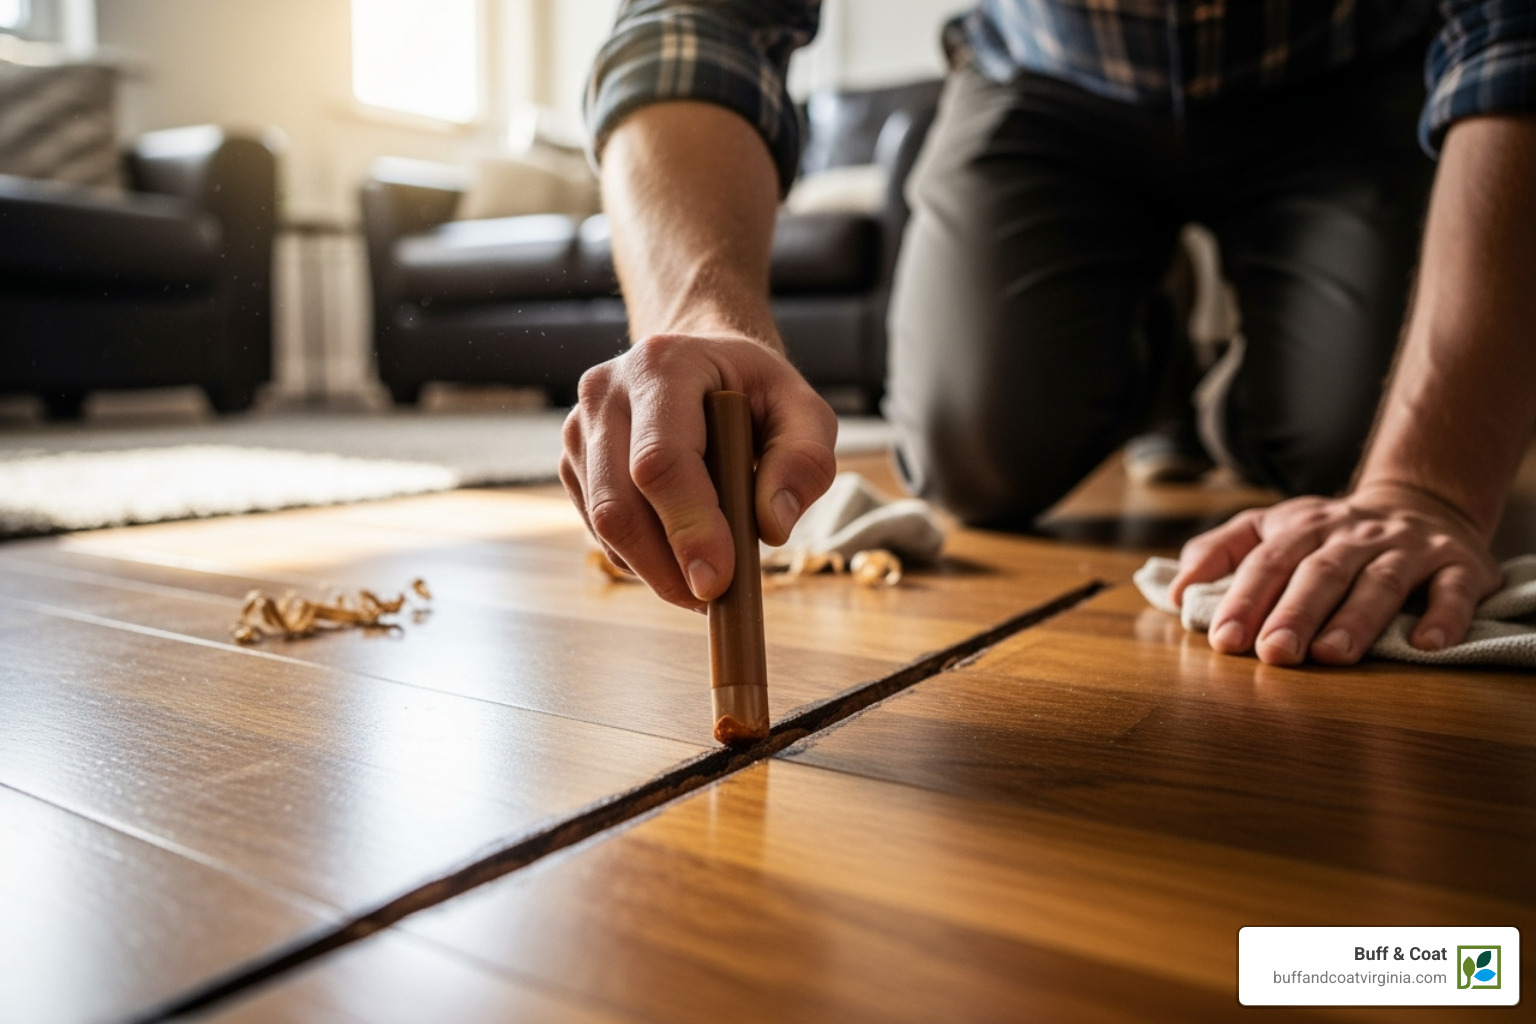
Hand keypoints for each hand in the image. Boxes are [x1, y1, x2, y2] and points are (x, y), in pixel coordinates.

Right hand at [560, 332, 837, 609]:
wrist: (704, 365)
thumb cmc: (756, 391)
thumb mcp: (803, 411)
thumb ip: (804, 461)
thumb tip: (772, 527)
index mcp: (662, 367)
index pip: (661, 461)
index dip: (688, 527)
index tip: (718, 581)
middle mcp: (606, 393)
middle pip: (618, 503)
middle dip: (665, 566)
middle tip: (713, 600)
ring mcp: (581, 430)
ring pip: (604, 525)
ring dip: (655, 568)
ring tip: (709, 573)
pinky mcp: (575, 465)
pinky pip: (599, 532)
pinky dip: (641, 558)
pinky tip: (680, 549)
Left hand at [1169, 484, 1502, 665]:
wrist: (1421, 504)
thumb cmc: (1329, 535)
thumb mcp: (1270, 527)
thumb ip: (1220, 550)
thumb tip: (1176, 590)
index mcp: (1302, 528)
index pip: (1267, 562)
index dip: (1245, 599)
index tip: (1224, 639)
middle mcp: (1353, 535)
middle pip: (1319, 573)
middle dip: (1294, 613)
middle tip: (1274, 654)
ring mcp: (1407, 549)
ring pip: (1379, 582)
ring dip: (1356, 619)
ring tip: (1333, 655)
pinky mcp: (1459, 565)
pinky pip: (1453, 590)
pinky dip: (1443, 616)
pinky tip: (1426, 645)